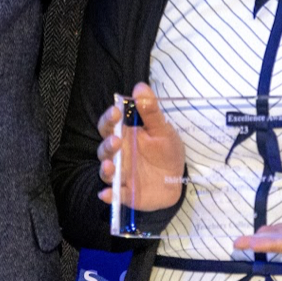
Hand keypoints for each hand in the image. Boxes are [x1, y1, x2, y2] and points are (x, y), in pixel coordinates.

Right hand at [97, 83, 183, 211]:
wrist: (177, 178)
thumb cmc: (166, 150)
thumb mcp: (163, 129)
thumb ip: (151, 111)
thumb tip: (140, 86)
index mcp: (125, 135)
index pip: (109, 125)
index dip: (109, 118)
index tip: (116, 112)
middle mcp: (119, 155)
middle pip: (104, 148)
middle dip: (108, 145)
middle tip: (117, 140)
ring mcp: (121, 174)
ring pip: (106, 171)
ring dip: (105, 169)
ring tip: (110, 166)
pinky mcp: (127, 193)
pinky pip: (115, 194)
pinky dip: (109, 195)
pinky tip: (106, 194)